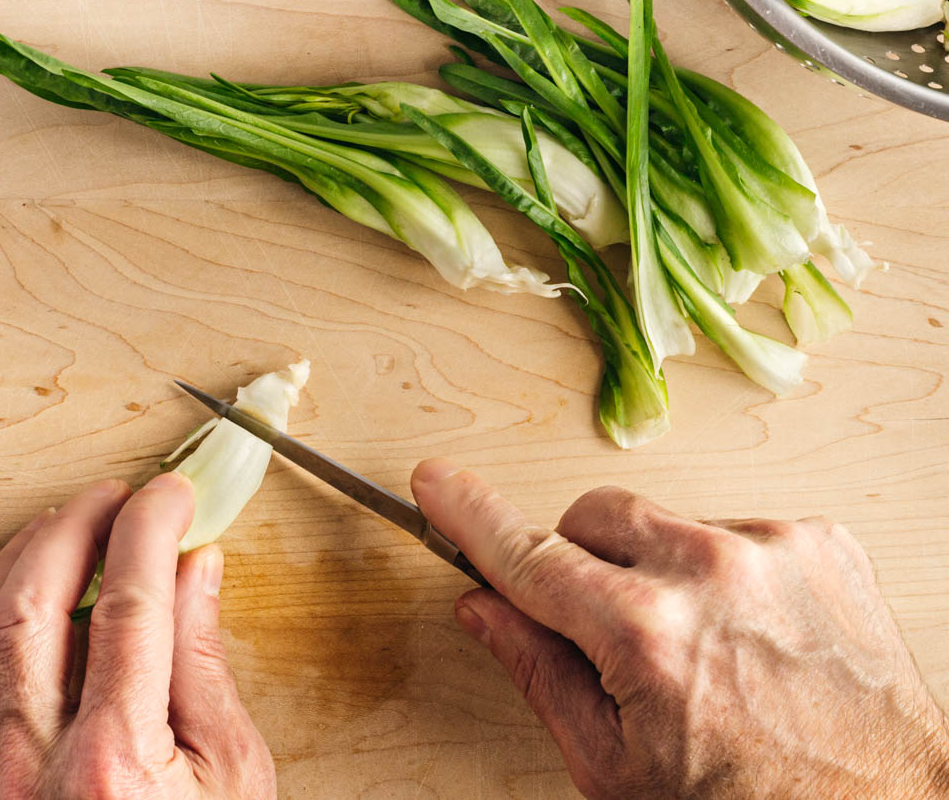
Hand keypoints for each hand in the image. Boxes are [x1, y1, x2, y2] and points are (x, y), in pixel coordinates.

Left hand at [0, 475, 274, 798]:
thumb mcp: (235, 774)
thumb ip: (206, 665)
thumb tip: (196, 570)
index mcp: (118, 759)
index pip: (127, 605)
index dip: (150, 530)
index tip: (172, 494)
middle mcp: (40, 764)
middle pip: (35, 606)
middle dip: (76, 528)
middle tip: (118, 495)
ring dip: (18, 560)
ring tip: (63, 520)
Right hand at [412, 459, 948, 798]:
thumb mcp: (617, 770)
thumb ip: (538, 673)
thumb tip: (483, 606)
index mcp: (648, 636)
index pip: (530, 555)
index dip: (470, 516)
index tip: (435, 482)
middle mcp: (711, 574)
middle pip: (591, 516)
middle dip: (579, 562)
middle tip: (601, 624)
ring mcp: (771, 548)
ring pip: (661, 522)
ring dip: (654, 568)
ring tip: (694, 640)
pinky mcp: (816, 539)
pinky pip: (727, 529)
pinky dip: (717, 569)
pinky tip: (742, 629)